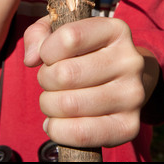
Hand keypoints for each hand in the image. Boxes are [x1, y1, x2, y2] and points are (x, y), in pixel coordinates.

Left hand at [24, 15, 145, 147]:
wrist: (127, 80)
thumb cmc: (86, 53)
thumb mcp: (63, 31)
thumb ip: (38, 34)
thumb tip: (31, 59)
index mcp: (115, 30)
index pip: (70, 37)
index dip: (47, 50)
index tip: (48, 56)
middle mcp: (130, 60)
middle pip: (65, 74)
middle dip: (45, 79)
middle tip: (50, 81)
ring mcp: (133, 95)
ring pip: (69, 105)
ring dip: (49, 105)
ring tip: (54, 100)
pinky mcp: (129, 126)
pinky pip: (80, 133)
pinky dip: (57, 130)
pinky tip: (56, 122)